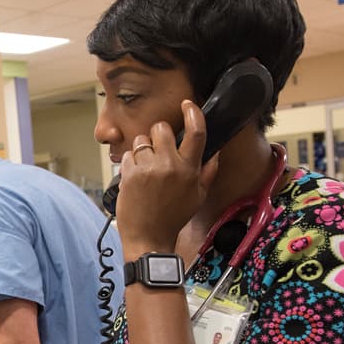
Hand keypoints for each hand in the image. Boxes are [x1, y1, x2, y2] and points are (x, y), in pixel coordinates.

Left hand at [116, 100, 218, 256]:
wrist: (149, 238)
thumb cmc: (173, 218)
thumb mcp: (197, 197)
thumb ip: (207, 172)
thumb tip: (215, 152)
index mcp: (189, 170)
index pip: (196, 132)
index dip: (193, 114)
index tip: (188, 104)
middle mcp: (170, 166)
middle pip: (161, 128)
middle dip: (158, 135)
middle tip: (157, 150)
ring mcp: (148, 169)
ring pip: (141, 140)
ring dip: (142, 149)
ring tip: (145, 168)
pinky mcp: (129, 175)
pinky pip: (128, 155)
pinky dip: (130, 164)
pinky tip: (135, 179)